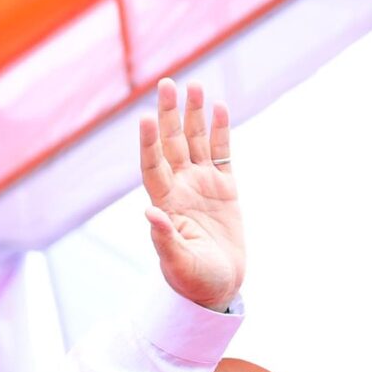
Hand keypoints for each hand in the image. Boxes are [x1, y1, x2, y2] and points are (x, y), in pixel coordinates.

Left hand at [137, 77, 243, 311]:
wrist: (217, 288)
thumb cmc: (192, 281)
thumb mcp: (177, 263)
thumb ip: (164, 239)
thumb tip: (149, 214)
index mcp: (165, 203)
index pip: (152, 165)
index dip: (150, 142)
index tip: (147, 117)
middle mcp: (180, 188)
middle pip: (172, 144)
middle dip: (170, 114)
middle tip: (167, 83)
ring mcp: (202, 186)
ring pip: (196, 142)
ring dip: (194, 115)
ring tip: (195, 86)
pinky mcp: (225, 188)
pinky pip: (221, 153)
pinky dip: (220, 132)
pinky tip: (220, 109)